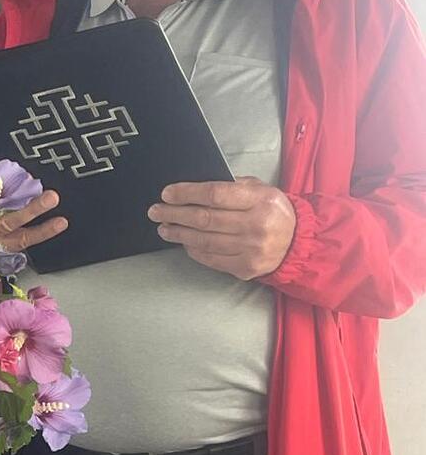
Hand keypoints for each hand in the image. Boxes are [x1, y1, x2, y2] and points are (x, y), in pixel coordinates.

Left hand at [148, 177, 296, 278]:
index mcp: (260, 201)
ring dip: (178, 233)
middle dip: (174, 214)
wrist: (297, 242)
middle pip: (204, 219)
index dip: (187, 193)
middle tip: (156, 211)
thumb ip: (233, 187)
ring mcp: (250, 250)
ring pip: (204, 240)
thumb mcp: (261, 190)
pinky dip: (193, 249)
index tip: (167, 193)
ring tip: (164, 227)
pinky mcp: (244, 268)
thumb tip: (195, 189)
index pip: (214, 195)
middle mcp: (256, 226)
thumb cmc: (274, 212)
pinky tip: (183, 241)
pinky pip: (210, 258)